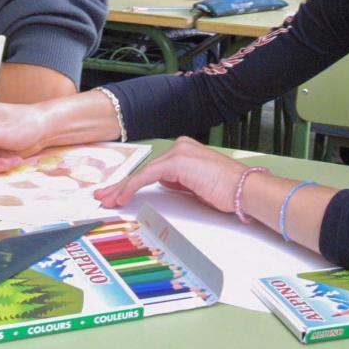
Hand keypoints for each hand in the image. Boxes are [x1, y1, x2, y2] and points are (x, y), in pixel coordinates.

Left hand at [94, 137, 247, 211]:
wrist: (245, 190)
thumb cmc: (228, 191)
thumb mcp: (197, 185)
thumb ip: (180, 181)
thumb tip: (166, 184)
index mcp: (184, 150)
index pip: (152, 168)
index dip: (132, 182)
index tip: (117, 194)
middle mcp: (179, 147)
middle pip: (144, 169)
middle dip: (122, 184)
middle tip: (103, 196)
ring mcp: (178, 153)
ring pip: (142, 173)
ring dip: (123, 188)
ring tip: (107, 200)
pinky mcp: (177, 162)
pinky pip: (148, 176)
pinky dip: (133, 187)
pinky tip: (122, 197)